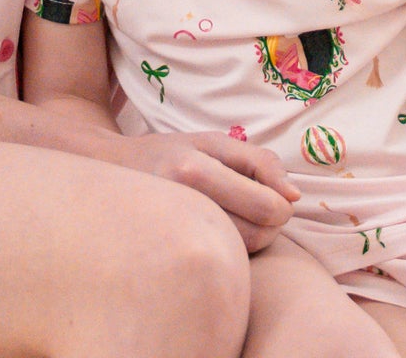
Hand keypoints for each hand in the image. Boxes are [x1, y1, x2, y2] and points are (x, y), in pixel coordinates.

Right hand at [114, 130, 299, 252]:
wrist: (110, 174)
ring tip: (235, 217)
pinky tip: (218, 233)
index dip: (281, 206)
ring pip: (244, 256)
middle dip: (270, 224)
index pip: (267, 207)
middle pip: (259, 237)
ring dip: (252, 238)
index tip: (273, 196)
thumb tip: (295, 196)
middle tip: (256, 208)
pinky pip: (222, 263)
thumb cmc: (171, 153)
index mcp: (195, 172)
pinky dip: (231, 250)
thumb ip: (260, 162)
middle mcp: (182, 207)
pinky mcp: (171, 257)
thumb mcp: (214, 142)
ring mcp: (173, 237)